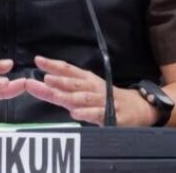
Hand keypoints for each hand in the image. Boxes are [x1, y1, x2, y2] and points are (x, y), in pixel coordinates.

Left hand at [25, 55, 156, 126]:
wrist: (138, 108)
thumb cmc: (106, 98)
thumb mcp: (86, 90)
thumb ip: (64, 90)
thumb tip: (41, 83)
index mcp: (87, 80)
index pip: (69, 69)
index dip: (53, 65)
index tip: (38, 60)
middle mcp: (94, 88)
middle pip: (74, 83)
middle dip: (58, 80)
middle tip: (44, 79)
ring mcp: (103, 100)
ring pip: (83, 97)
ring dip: (68, 95)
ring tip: (54, 92)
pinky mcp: (112, 115)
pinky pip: (98, 114)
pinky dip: (86, 113)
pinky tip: (75, 113)